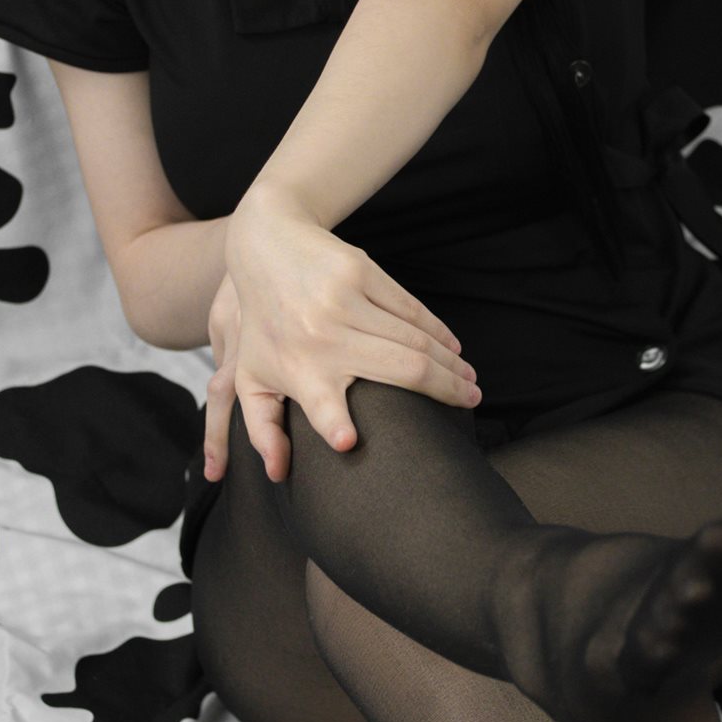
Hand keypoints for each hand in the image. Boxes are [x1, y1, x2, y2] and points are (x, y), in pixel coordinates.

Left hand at [209, 188, 480, 484]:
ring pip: (416, 339)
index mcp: (297, 369)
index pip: (317, 403)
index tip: (350, 441)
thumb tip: (277, 475)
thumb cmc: (262, 325)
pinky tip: (454, 348)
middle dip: (445, 390)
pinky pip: (412, 309)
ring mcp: (343, 301)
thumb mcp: (250, 378)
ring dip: (450, 364)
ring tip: (470, 382)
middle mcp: (322, 336)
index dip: (334, 423)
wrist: (266, 245)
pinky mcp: (361, 272)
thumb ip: (263, 430)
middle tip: (471, 404)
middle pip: (403, 369)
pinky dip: (440, 332)